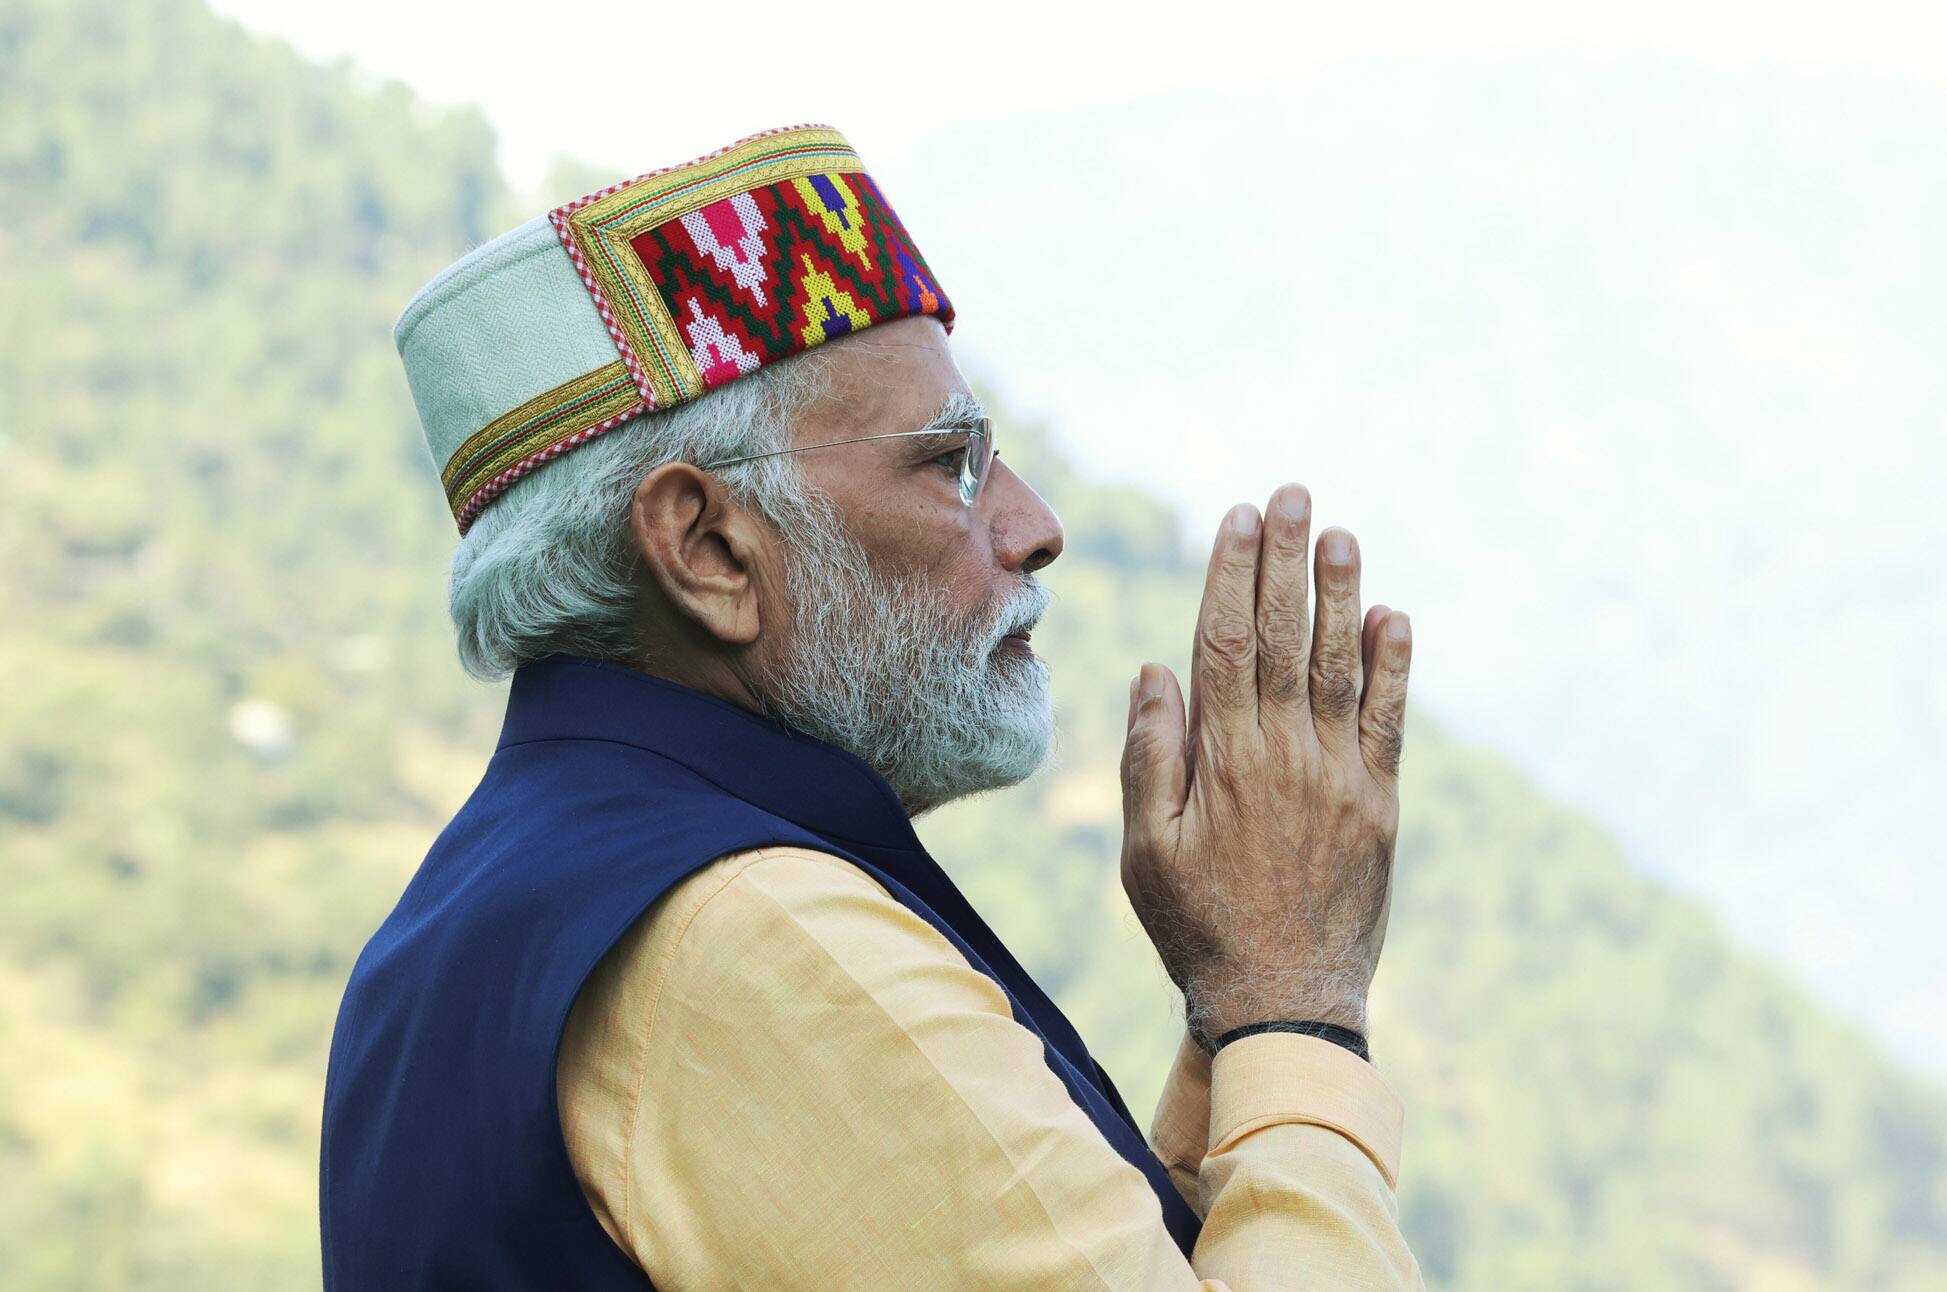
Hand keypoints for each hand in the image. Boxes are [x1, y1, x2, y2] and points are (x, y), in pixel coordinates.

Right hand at [1118, 484, 1411, 1041]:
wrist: (1284, 1001)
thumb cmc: (1197, 926)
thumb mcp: (1144, 851)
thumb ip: (1150, 757)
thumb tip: (1154, 671)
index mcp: (1224, 760)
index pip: (1226, 642)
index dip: (1231, 573)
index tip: (1236, 517)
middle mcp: (1287, 754)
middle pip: (1286, 635)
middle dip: (1284, 558)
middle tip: (1291, 492)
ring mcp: (1341, 776)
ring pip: (1342, 664)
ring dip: (1340, 591)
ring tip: (1339, 530)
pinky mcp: (1380, 804)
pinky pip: (1390, 720)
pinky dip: (1394, 665)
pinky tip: (1393, 614)